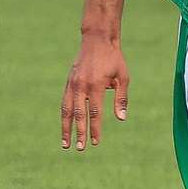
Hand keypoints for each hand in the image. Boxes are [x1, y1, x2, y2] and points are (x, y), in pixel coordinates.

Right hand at [61, 34, 129, 149]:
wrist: (97, 40)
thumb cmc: (114, 59)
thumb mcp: (123, 77)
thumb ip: (121, 98)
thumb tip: (121, 119)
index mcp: (97, 85)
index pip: (95, 113)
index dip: (95, 128)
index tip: (96, 142)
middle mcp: (81, 86)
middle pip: (78, 114)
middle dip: (79, 133)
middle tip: (79, 148)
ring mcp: (72, 84)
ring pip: (67, 110)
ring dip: (66, 128)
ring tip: (65, 143)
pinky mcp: (68, 82)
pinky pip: (64, 102)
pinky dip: (64, 115)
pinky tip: (65, 126)